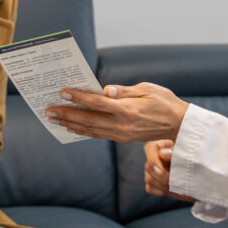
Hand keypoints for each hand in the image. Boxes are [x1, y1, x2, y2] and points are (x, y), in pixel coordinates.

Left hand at [45, 83, 188, 142]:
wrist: (179, 125)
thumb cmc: (165, 102)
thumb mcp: (147, 89)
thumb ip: (124, 90)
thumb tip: (105, 90)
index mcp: (127, 109)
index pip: (97, 103)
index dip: (78, 98)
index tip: (63, 92)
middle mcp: (121, 124)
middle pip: (88, 119)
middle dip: (67, 114)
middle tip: (49, 110)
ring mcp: (121, 134)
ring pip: (91, 129)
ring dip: (71, 124)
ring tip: (55, 119)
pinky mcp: (122, 139)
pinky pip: (99, 135)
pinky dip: (84, 132)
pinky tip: (73, 128)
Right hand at [144, 140, 195, 201]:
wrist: (195, 178)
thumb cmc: (190, 163)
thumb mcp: (184, 157)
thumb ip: (173, 154)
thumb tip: (162, 153)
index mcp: (160, 147)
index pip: (150, 147)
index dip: (153, 158)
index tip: (161, 169)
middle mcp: (153, 159)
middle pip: (149, 166)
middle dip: (162, 176)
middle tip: (175, 180)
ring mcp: (150, 172)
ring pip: (149, 179)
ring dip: (163, 184)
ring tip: (176, 185)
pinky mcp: (151, 184)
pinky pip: (150, 188)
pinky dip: (161, 191)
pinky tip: (171, 190)